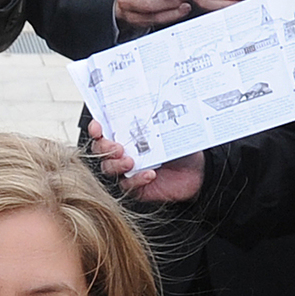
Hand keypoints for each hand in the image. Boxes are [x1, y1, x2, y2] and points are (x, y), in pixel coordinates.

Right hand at [88, 118, 202, 204]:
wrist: (197, 172)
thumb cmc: (181, 148)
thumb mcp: (167, 131)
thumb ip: (154, 122)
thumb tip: (149, 107)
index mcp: (127, 136)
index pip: (103, 132)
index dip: (96, 130)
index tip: (98, 127)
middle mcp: (123, 153)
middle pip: (101, 151)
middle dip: (105, 148)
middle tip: (117, 147)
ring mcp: (127, 171)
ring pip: (109, 169)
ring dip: (117, 164)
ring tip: (130, 161)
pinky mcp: (136, 187)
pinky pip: (128, 185)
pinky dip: (137, 179)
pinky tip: (149, 174)